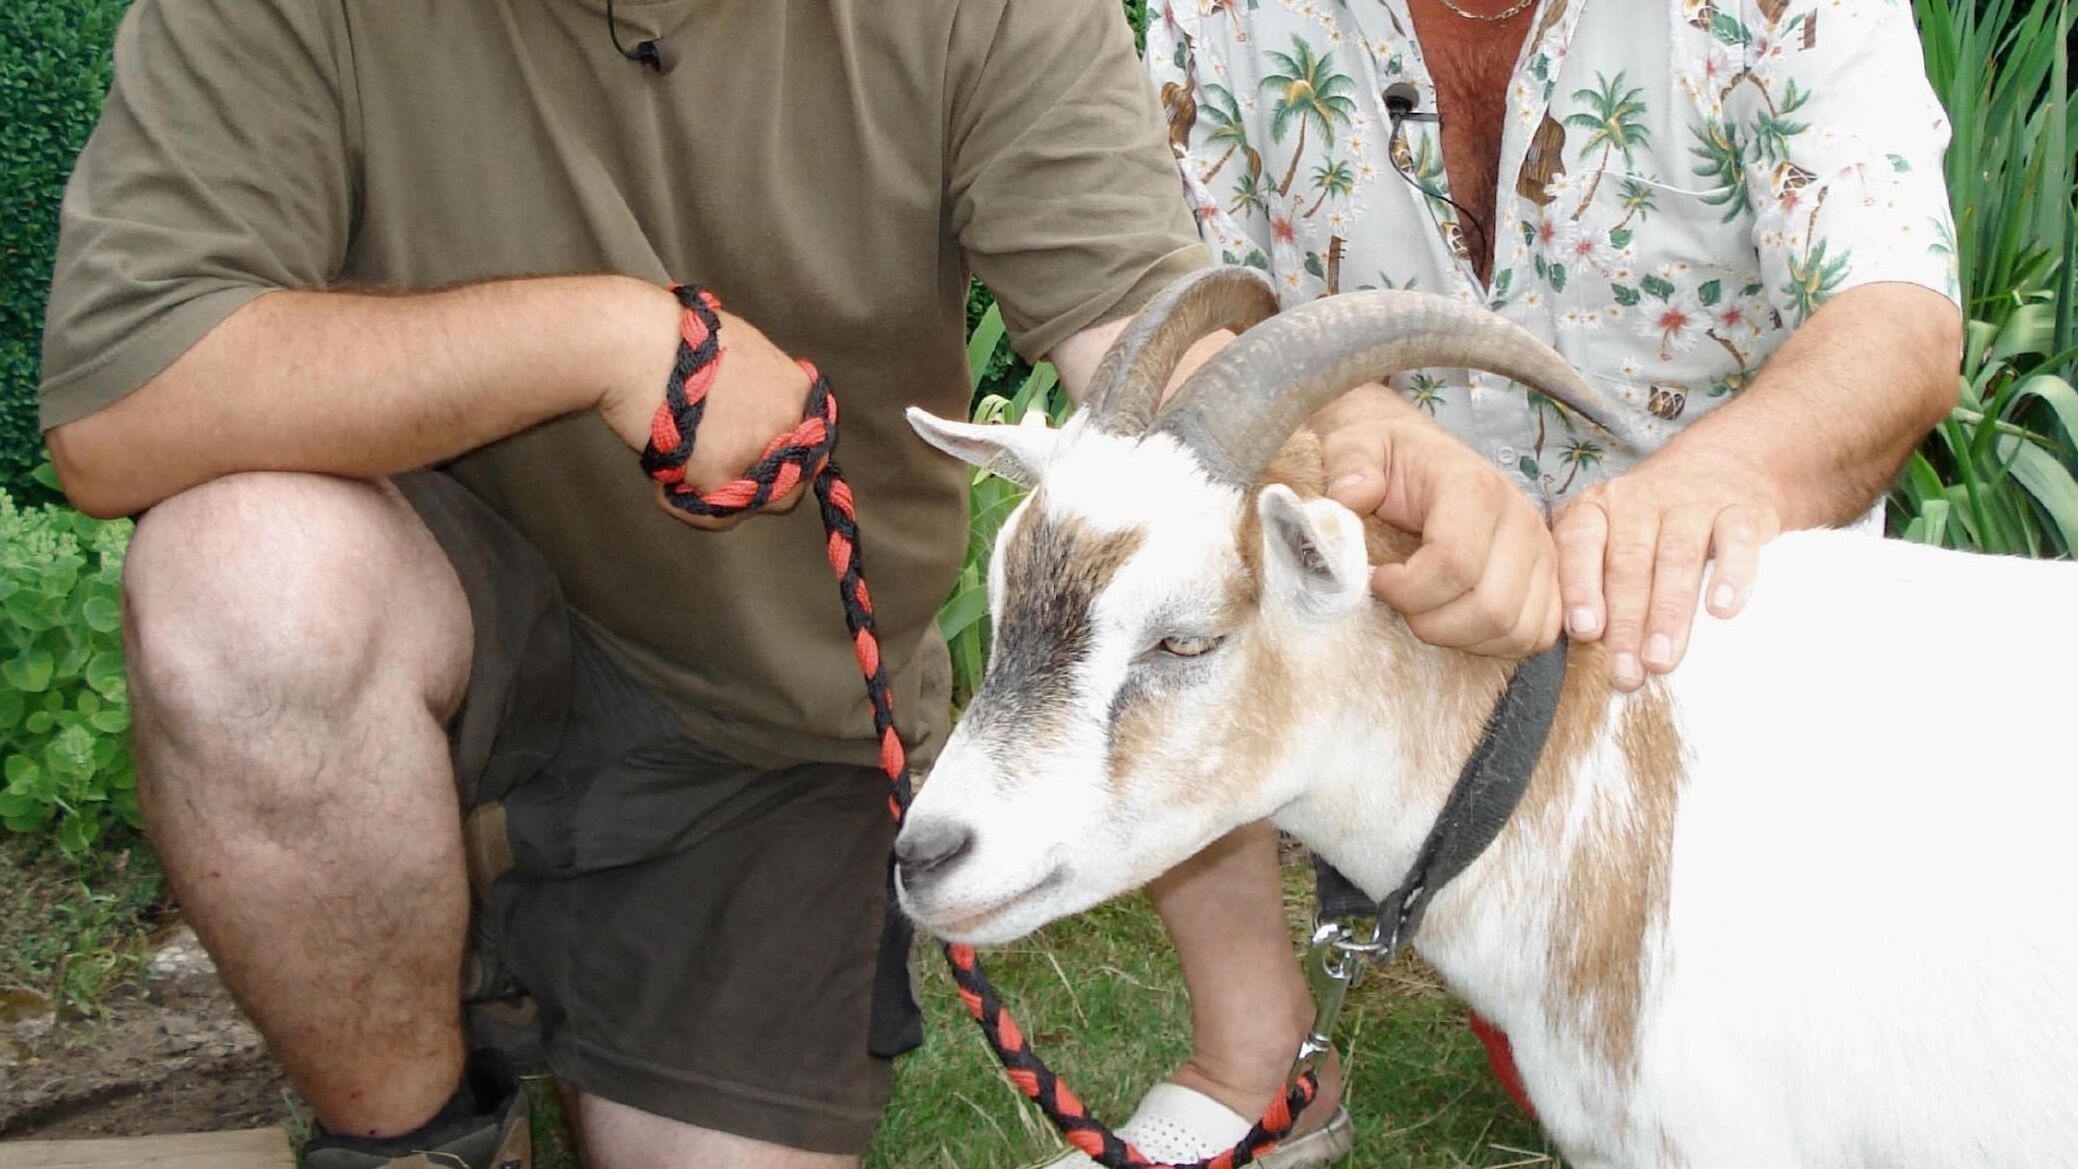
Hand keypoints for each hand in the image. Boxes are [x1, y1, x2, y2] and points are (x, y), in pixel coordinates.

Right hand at [596, 280, 815, 529]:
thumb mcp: (742, 350)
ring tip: (679, 466)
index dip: (777, 461)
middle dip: (753, 487)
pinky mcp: (722, 477)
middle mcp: (789, 425)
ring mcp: (758, 454)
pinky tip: (664, 481)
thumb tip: (756, 412)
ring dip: (717, 496)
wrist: (636, 344)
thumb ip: (762, 389)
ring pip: (751, 507)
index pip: (809, 449)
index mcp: (797, 392)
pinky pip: (712, 515)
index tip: (752, 462)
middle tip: (713, 472)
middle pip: (790, 488)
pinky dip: (683, 504)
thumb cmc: (673, 337)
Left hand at [1315, 386, 1561, 657]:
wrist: (1426, 462)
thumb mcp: (1358, 445)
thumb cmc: (1392, 462)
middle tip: (1401, 603)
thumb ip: (1350, 464)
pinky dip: (1494, 643)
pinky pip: (1535, 635)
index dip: (1407, 589)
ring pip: (1515, 629)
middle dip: (1432, 622)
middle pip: (1490, 608)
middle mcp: (1521, 519)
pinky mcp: (1552, 581)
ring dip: (1461, 636)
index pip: (1454, 564)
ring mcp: (1543, 553)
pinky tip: (1457, 622)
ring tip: (1426, 612)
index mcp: (1475, 487)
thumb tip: (1352, 497)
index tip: (1378, 580)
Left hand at [1552, 449, 1782, 689]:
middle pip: (1629, 563)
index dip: (1580, 588)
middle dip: (1626, 622)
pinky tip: (1722, 610)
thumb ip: (1591, 577)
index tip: (1584, 632)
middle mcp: (1639, 501)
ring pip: (1676, 557)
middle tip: (1626, 673)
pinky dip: (1730, 574)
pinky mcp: (1741, 510)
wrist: (1728, 461)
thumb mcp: (1613, 532)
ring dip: (1668, 612)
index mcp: (1598, 509)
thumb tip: (1577, 651)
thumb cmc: (1654, 520)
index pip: (1579, 545)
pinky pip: (1736, 539)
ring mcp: (1691, 502)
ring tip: (1662, 658)